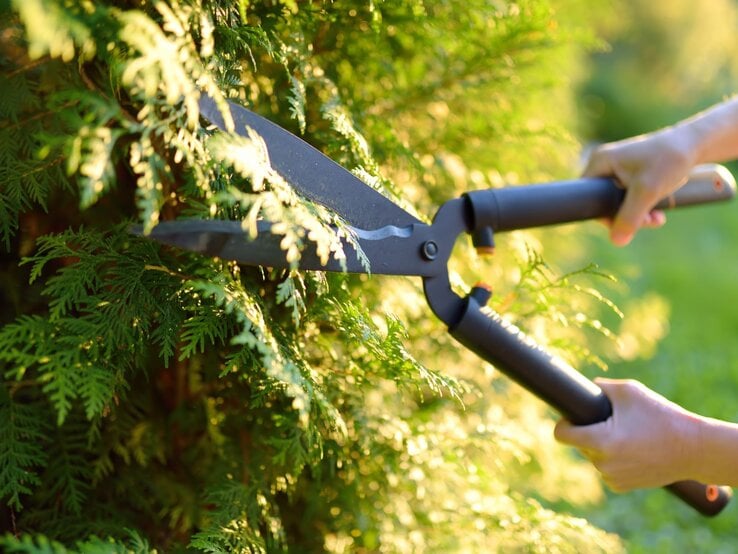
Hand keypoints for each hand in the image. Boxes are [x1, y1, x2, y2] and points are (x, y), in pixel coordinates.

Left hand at [554, 378, 701, 491]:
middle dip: (589, 431)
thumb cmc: (660, 416)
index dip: (563, 423)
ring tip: (627, 434)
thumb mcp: (629, 391)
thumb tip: (581, 388)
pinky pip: (606, 468)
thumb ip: (600, 387)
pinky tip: (631, 450)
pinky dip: (613, 459)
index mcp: (601, 441)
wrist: (694, 449)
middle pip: (579, 444)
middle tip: (612, 422)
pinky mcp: (621, 486)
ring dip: (601, 446)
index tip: (570, 416)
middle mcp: (603, 463)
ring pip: (593, 456)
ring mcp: (612, 477)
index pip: (562, 435)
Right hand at [584, 126, 696, 245]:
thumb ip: (630, 217)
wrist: (694, 144)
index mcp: (599, 162)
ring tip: (656, 219)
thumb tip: (616, 242)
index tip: (624, 223)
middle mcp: (604, 165)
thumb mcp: (647, 191)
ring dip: (637, 215)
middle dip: (625, 216)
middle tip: (647, 222)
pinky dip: (642, 208)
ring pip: (618, 203)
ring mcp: (616, 170)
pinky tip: (657, 213)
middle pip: (603, 202)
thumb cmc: (669, 160)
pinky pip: (628, 198)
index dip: (602, 214)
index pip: (586, 197)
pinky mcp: (629, 175)